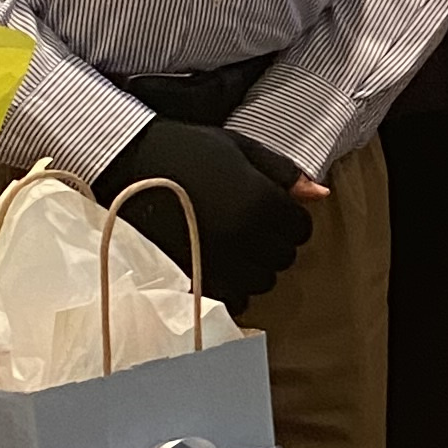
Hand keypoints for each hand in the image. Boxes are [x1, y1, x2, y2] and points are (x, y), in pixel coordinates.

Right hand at [94, 117, 312, 309]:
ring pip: (260, 282)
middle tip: (249, 225)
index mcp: (260, 202)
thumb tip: (321, 194)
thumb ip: (282, 172)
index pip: (301, 228)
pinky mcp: (193, 279)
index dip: (289, 218)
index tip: (271, 209)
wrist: (126, 164)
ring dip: (253, 267)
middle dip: (272, 243)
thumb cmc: (186, 149)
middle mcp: (244, 237)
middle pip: (283, 258)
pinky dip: (231, 287)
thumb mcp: (239, 147)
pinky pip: (232, 299)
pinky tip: (217, 264)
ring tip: (231, 244)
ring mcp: (219, 262)